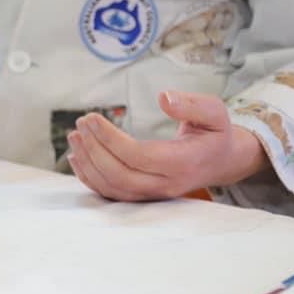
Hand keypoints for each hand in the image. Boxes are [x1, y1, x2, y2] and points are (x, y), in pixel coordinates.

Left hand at [66, 90, 267, 201]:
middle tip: (80, 124)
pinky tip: (77, 158)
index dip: (110, 138)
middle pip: (120, 175)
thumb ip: (192, 105)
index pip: (138, 156)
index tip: (92, 117)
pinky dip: (90, 178)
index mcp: (183, 162)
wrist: (220, 161)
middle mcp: (167, 184)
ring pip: (113, 188)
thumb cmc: (214, 133)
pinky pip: (111, 194)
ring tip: (74, 137)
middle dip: (94, 149)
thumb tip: (163, 97)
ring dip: (88, 163)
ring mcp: (154, 194)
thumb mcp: (215, 113)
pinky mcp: (143, 196)